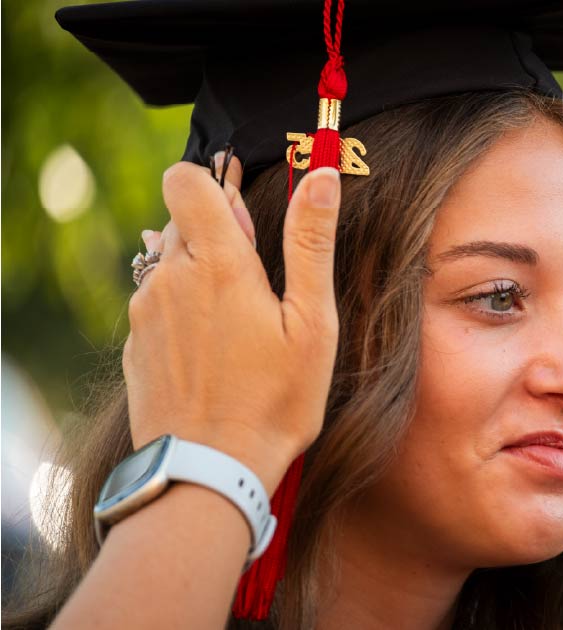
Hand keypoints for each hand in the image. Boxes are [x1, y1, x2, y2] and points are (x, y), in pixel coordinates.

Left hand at [123, 154, 341, 492]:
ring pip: (169, 265)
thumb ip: (312, 243)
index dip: (212, 182)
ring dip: (200, 278)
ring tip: (237, 331)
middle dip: (218, 238)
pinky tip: (213, 357)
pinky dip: (183, 316)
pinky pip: (158, 306)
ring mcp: (145, 313)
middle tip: (258, 289)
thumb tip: (324, 175)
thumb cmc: (275, 401)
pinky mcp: (135, 345)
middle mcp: (170, 279)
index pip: (184, 178)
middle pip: (182, 222)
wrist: (210, 471)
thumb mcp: (313, 323)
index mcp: (217, 264)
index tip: (243, 215)